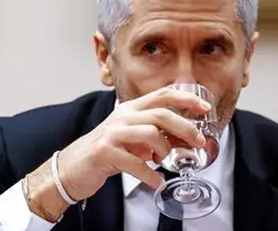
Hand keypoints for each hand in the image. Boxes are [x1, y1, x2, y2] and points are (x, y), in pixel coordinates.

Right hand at [58, 88, 210, 199]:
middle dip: (185, 127)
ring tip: (165, 163)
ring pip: (150, 134)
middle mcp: (122, 117)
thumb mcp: (133, 139)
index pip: (162, 95)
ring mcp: (112, 134)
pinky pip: (135, 163)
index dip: (186, 99)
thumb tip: (186, 139)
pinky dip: (151, 176)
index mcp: (130, 109)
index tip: (205, 108)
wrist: (72, 167)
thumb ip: (157, 135)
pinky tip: (156, 182)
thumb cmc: (106, 151)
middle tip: (198, 141)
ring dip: (165, 151)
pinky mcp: (105, 152)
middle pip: (160, 114)